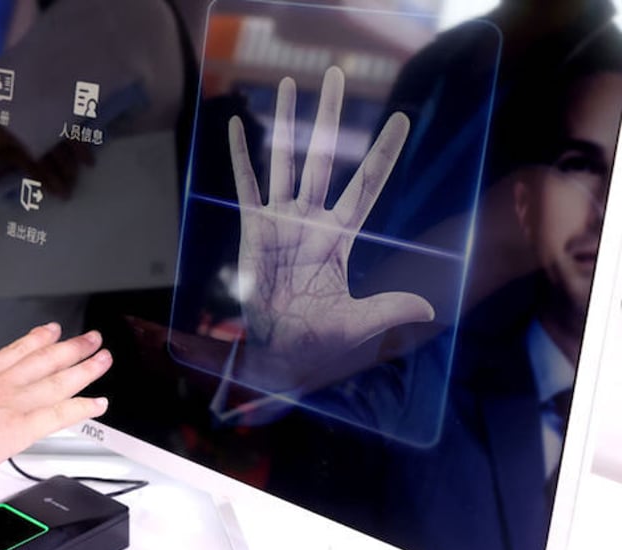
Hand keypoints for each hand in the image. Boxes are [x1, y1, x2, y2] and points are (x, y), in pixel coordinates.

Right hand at [0, 323, 111, 488]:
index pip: (14, 352)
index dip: (38, 340)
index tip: (52, 331)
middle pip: (45, 359)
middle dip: (72, 348)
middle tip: (91, 339)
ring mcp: (12, 404)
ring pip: (59, 381)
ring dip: (86, 369)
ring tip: (104, 360)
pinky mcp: (19, 428)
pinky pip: (60, 415)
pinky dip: (83, 408)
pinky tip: (99, 404)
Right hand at [228, 66, 433, 389]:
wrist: (280, 354)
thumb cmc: (320, 341)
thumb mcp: (359, 324)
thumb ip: (389, 309)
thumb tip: (430, 308)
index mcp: (340, 237)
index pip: (367, 185)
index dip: (382, 152)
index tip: (400, 119)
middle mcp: (311, 220)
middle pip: (325, 158)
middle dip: (330, 116)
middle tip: (336, 74)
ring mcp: (280, 222)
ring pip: (284, 161)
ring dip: (286, 123)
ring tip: (286, 83)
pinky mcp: (252, 230)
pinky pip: (246, 186)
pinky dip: (242, 156)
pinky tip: (240, 125)